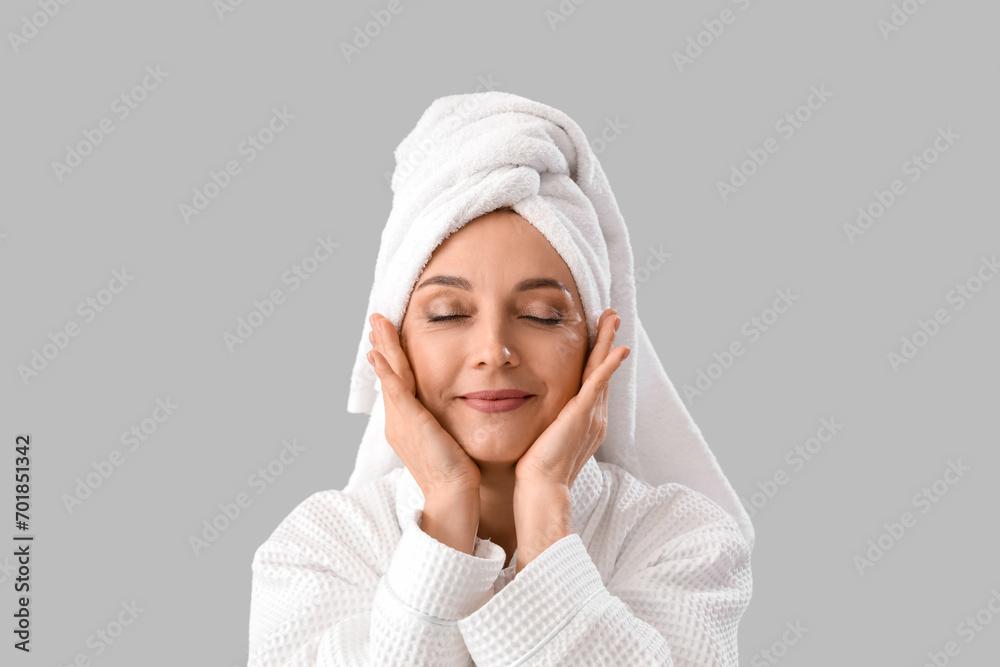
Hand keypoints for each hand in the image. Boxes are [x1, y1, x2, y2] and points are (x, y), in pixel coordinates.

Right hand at [367, 313, 481, 499]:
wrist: (453, 495)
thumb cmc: (458, 472)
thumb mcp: (449, 437)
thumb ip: (446, 420)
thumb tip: (459, 405)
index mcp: (406, 423)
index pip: (398, 382)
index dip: (392, 357)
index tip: (387, 336)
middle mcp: (398, 420)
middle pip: (389, 374)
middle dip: (382, 344)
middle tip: (375, 319)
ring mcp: (400, 422)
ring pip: (390, 376)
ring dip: (382, 347)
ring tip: (376, 323)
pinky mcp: (409, 423)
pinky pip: (395, 391)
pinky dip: (385, 372)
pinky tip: (378, 355)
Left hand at [511, 308, 628, 571]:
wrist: (540, 493)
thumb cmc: (533, 474)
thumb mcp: (539, 439)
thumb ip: (541, 424)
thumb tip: (522, 411)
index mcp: (583, 422)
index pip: (591, 382)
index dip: (595, 359)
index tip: (596, 337)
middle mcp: (593, 417)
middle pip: (602, 371)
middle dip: (606, 342)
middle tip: (611, 317)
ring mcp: (590, 416)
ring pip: (602, 371)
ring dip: (608, 343)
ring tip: (613, 318)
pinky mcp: (582, 416)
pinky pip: (598, 384)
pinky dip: (609, 365)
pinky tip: (618, 348)